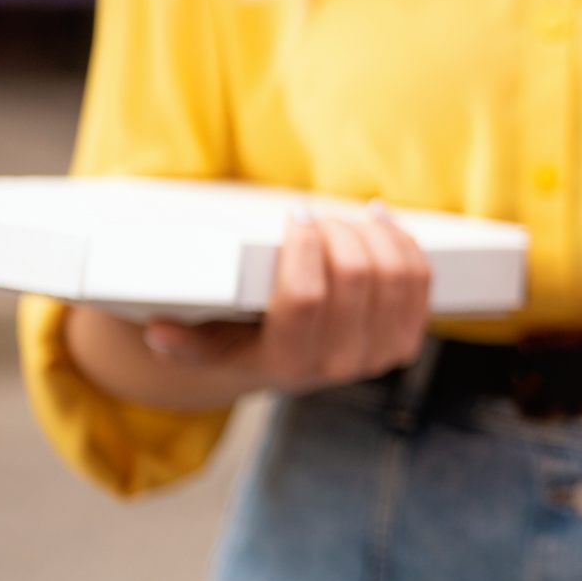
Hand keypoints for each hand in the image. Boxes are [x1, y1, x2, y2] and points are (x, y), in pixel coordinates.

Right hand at [141, 203, 431, 396]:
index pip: (306, 298)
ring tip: (344, 217)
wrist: (279, 366)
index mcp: (287, 364)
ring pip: (396, 275)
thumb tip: (160, 332)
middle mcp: (339, 366)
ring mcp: (380, 354)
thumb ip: (185, 341)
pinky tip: (379, 221)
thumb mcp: (204, 343)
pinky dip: (402, 242)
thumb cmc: (238, 341)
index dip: (304, 248)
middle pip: (357, 277)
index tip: (294, 215)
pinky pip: (421, 279)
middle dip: (337, 231)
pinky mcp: (406, 338)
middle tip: (315, 214)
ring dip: (373, 234)